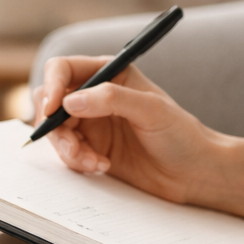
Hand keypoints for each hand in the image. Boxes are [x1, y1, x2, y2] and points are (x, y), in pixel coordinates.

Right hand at [34, 57, 243, 220]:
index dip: (51, 86)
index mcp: (109, 74)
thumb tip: (69, 101)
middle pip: (49, 102)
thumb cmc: (181, 135)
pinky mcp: (90, 150)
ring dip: (68, 149)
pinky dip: (77, 162)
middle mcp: (95, 96)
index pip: (63, 69)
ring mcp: (90, 124)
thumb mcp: (151, 110)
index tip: (52, 110)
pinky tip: (101, 167)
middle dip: (55, 126)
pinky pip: (66, 153)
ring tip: (94, 162)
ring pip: (55, 132)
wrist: (193, 174)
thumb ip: (111, 99)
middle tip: (72, 145)